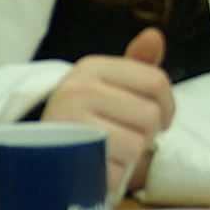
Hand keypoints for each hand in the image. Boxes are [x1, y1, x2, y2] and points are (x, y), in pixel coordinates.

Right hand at [41, 27, 174, 200]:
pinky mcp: (70, 157)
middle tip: (128, 136)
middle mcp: (77, 89)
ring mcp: (71, 122)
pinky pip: (120, 169)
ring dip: (132, 156)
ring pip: (138, 143)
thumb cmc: (87, 118)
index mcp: (91, 67)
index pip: (155, 81)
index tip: (162, 119)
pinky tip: (100, 166)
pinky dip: (116, 174)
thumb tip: (154, 35)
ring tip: (111, 150)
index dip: (169, 105)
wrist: (41, 156)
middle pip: (151, 114)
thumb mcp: (109, 86)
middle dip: (149, 133)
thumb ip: (137, 64)